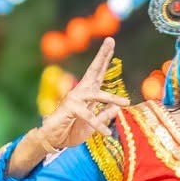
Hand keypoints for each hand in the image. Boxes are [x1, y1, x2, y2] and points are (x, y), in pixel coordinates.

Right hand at [36, 38, 130, 155]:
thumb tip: (117, 108)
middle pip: (93, 71)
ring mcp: (74, 99)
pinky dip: (98, 125)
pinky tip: (107, 132)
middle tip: (110, 40)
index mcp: (87, 94)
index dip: (104, 59)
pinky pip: (88, 116)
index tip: (111, 42)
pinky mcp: (70, 109)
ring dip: (111, 97)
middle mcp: (80, 92)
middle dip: (102, 56)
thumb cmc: (72, 130)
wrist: (54, 140)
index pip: (98, 74)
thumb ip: (104, 116)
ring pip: (95, 95)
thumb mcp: (94, 125)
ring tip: (126, 102)